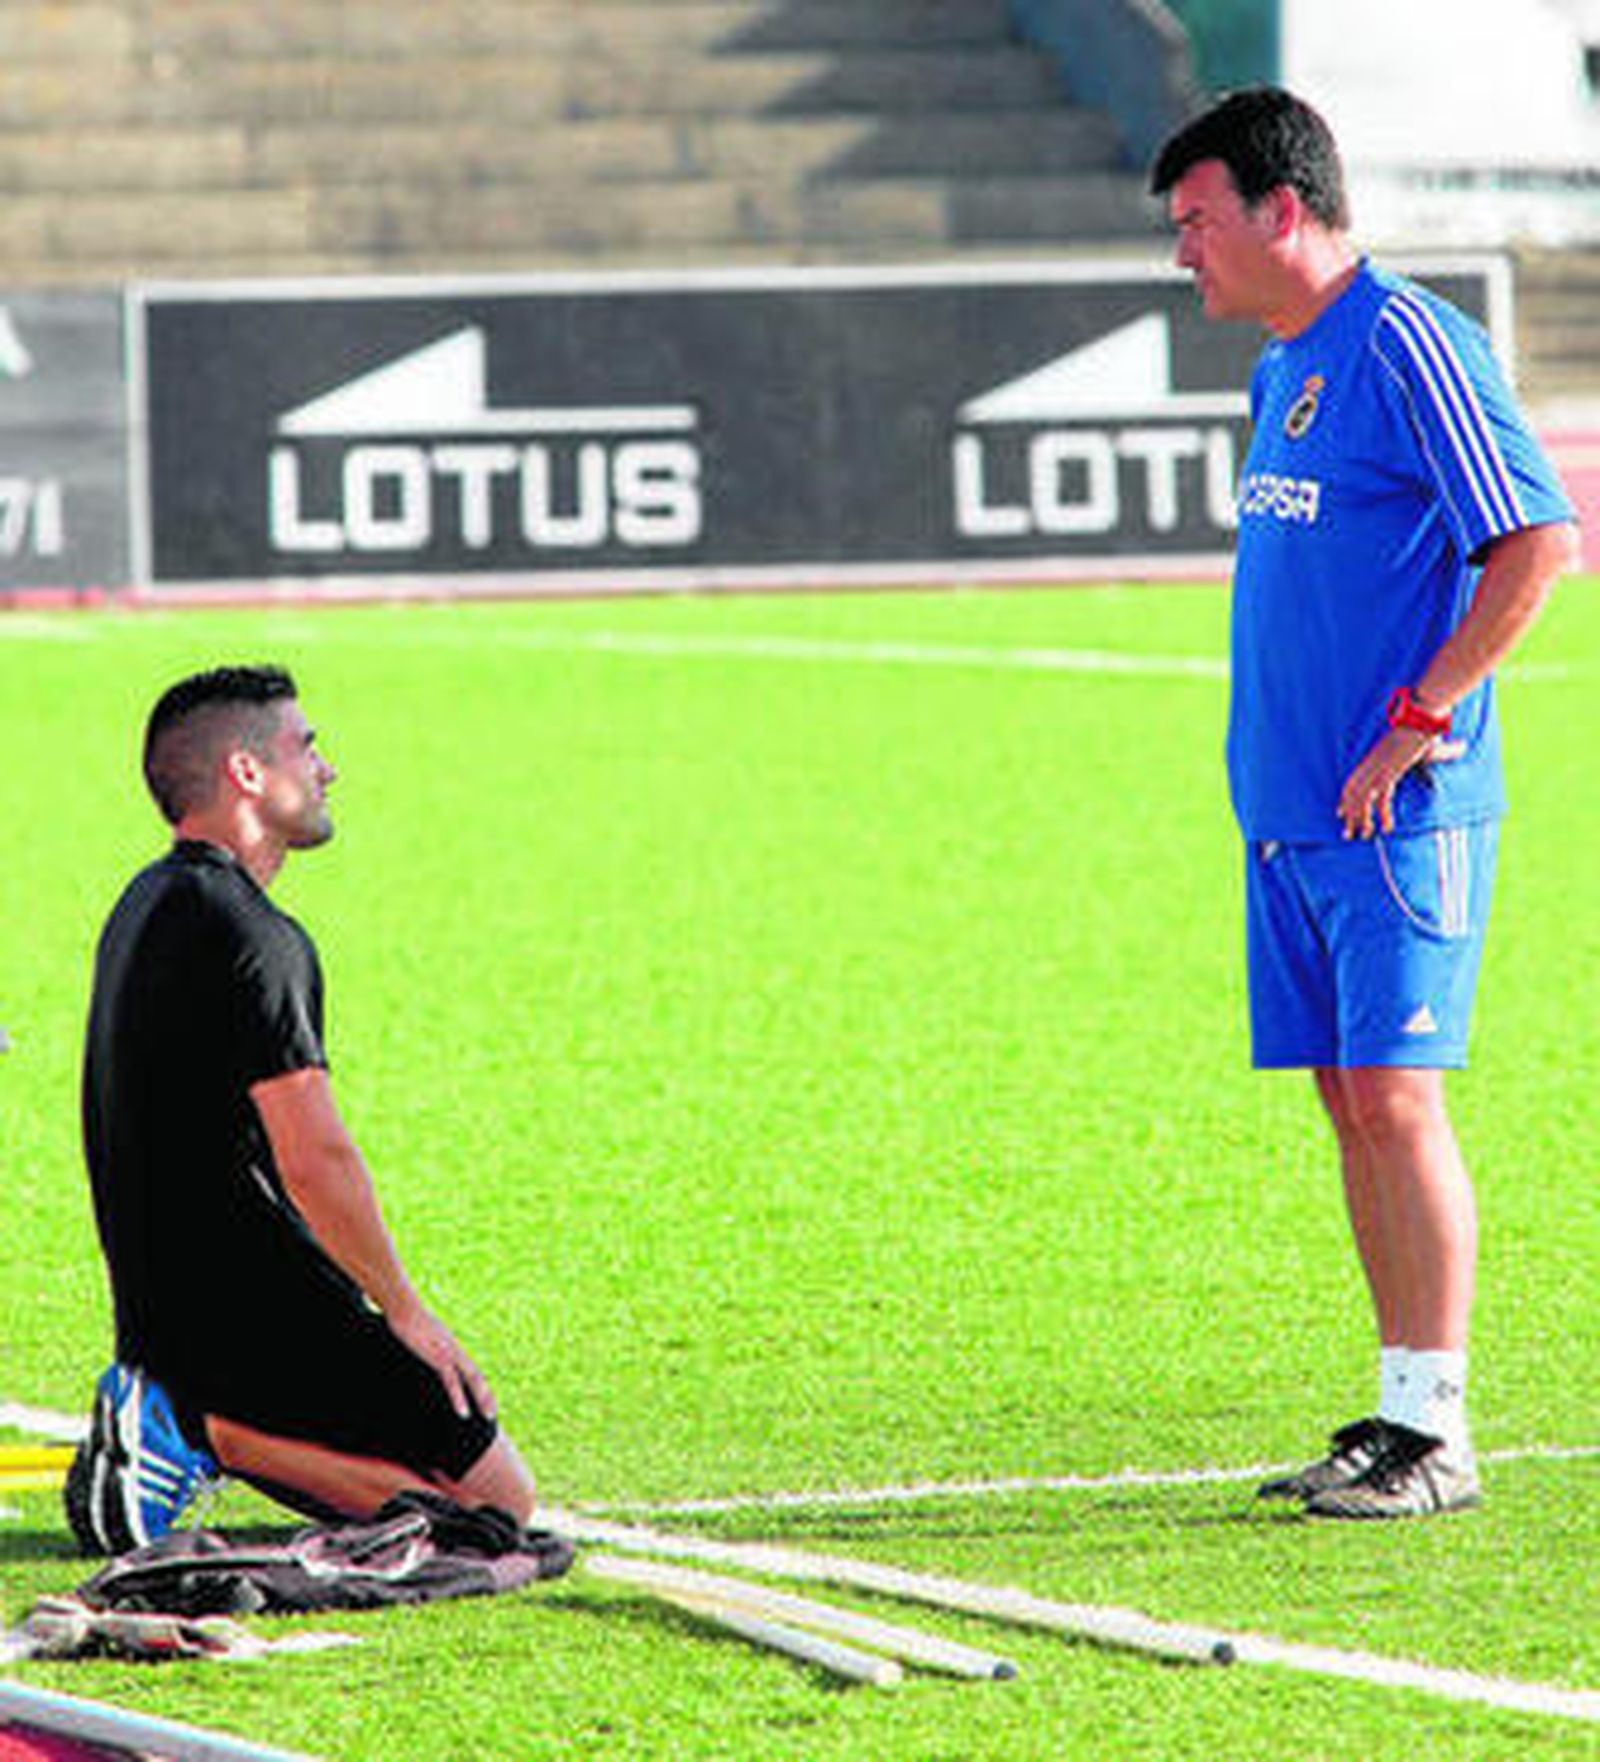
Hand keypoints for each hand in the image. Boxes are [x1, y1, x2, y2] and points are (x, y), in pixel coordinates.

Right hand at [386, 1301, 496, 1421]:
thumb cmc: (407, 1321)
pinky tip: (463, 1413)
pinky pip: (452, 1381)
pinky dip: (459, 1398)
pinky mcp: (438, 1357)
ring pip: (472, 1378)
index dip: (480, 1386)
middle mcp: (455, 1349)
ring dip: (481, 1398)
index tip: (486, 1402)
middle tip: (492, 1414)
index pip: (471, 1369)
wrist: (403, 1307)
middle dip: (486, 1395)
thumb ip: (427, 1347)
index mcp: (452, 1347)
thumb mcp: (421, 1337)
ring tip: (488, 1416)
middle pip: (477, 1375)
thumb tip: (423, 1352)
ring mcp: (448, 1352)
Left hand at [1337, 727, 1436, 838]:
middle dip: (1349, 816)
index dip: (1344, 799)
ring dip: (1362, 821)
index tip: (1339, 813)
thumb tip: (1452, 752)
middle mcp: (1370, 766)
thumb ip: (1416, 758)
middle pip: (1353, 795)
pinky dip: (1383, 815)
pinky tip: (1386, 827)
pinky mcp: (1389, 773)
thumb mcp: (1411, 748)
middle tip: (1346, 835)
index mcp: (1370, 760)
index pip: (1350, 783)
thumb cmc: (1419, 730)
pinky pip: (1382, 799)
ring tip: (1364, 836)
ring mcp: (1378, 769)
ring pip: (1362, 800)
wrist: (1420, 718)